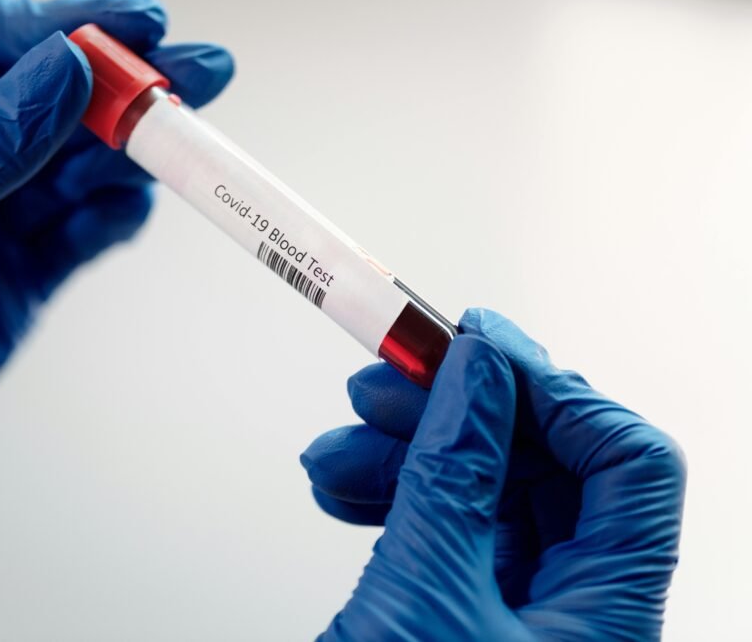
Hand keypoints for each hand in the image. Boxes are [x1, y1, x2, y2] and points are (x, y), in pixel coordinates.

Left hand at [0, 0, 232, 623]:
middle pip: (56, 99)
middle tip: (202, 75)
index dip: (74, 26)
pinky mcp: (17, 280)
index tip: (145, 23)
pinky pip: (82, 234)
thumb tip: (70, 70)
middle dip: (128, 87)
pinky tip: (129, 210)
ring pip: (79, 168)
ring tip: (169, 156)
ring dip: (127, 158)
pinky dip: (112, 219)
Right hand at [301, 309, 685, 640]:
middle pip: (544, 470)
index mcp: (607, 620)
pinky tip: (341, 490)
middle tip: (383, 385)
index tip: (471, 347)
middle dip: (455, 417)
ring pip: (481, 496)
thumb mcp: (425, 600)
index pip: (626, 465)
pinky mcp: (462, 618)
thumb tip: (481, 369)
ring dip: (405, 458)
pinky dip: (390, 499)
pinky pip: (442, 532)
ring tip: (336, 452)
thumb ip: (455, 474)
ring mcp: (517, 618)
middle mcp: (576, 616)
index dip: (551, 391)